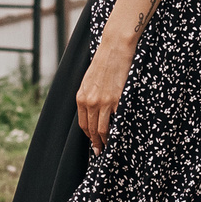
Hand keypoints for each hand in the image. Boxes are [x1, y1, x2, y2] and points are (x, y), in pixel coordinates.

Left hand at [75, 31, 135, 152]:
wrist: (114, 49)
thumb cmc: (103, 62)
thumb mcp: (89, 80)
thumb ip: (89, 96)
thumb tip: (92, 110)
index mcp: (81, 97)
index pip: (83, 123)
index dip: (89, 136)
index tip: (93, 143)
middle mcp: (89, 102)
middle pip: (91, 129)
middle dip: (96, 143)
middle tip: (100, 152)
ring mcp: (103, 102)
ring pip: (102, 129)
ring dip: (105, 141)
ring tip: (108, 148)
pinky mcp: (116, 100)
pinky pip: (116, 121)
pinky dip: (117, 130)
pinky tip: (119, 135)